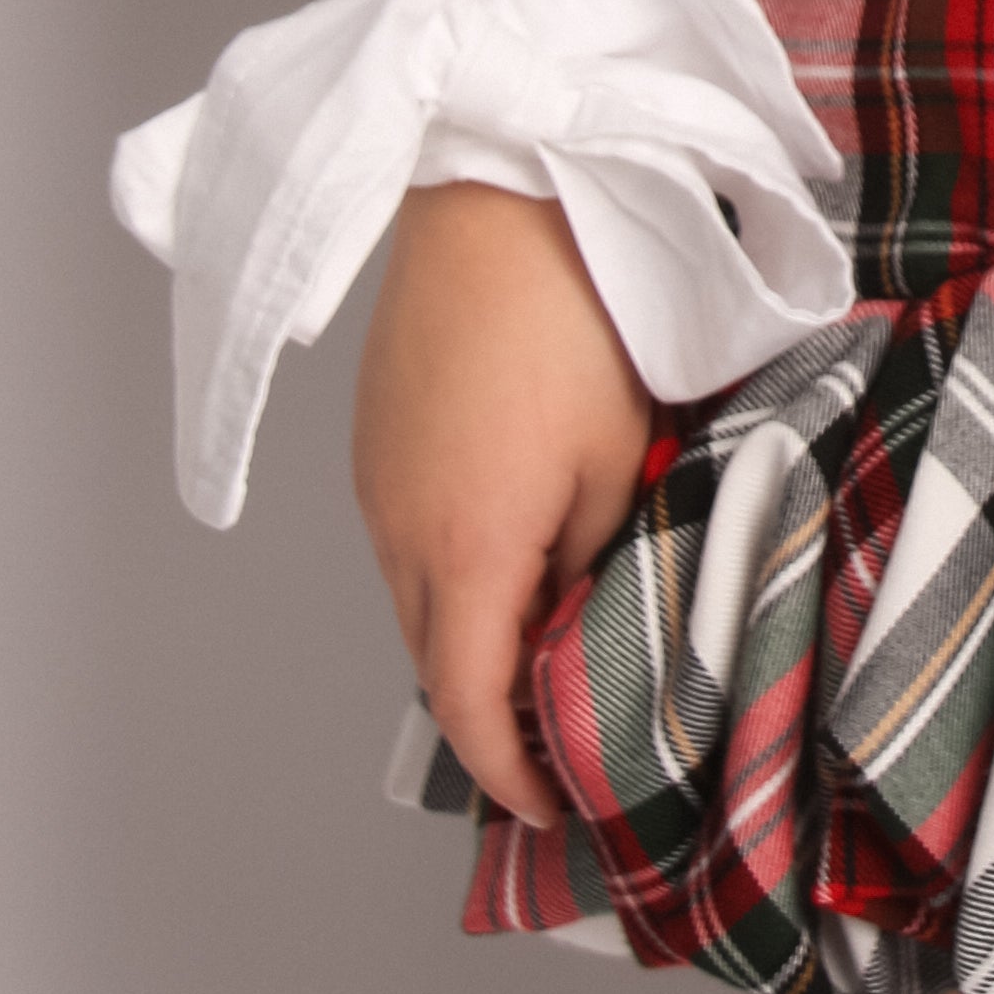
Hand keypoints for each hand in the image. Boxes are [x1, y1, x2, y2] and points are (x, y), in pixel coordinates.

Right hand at [351, 183, 652, 827]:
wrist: (497, 190)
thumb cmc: (579, 315)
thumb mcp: (618, 459)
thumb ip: (594, 560)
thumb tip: (580, 618)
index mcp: (464, 549)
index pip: (467, 708)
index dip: (508, 772)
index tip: (554, 804)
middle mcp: (397, 529)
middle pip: (434, 663)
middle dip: (491, 715)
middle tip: (562, 738)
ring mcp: (376, 481)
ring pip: (416, 601)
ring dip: (471, 635)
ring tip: (549, 640)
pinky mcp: (374, 438)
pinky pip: (404, 539)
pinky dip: (452, 572)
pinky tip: (512, 551)